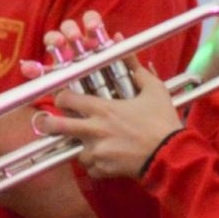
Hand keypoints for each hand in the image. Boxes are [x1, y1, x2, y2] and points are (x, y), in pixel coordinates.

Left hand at [33, 53, 181, 180]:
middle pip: (55, 126)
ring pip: (75, 151)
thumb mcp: (154, 90)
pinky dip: (97, 165)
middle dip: (47, 124)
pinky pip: (91, 168)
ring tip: (95, 144)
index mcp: (102, 109)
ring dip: (82, 148)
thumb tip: (125, 47)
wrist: (171, 154)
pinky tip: (109, 159)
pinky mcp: (103, 169)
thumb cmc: (162, 122)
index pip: (65, 99)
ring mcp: (96, 151)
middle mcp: (94, 130)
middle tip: (50, 123)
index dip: (61, 97)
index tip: (65, 99)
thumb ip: (136, 69)